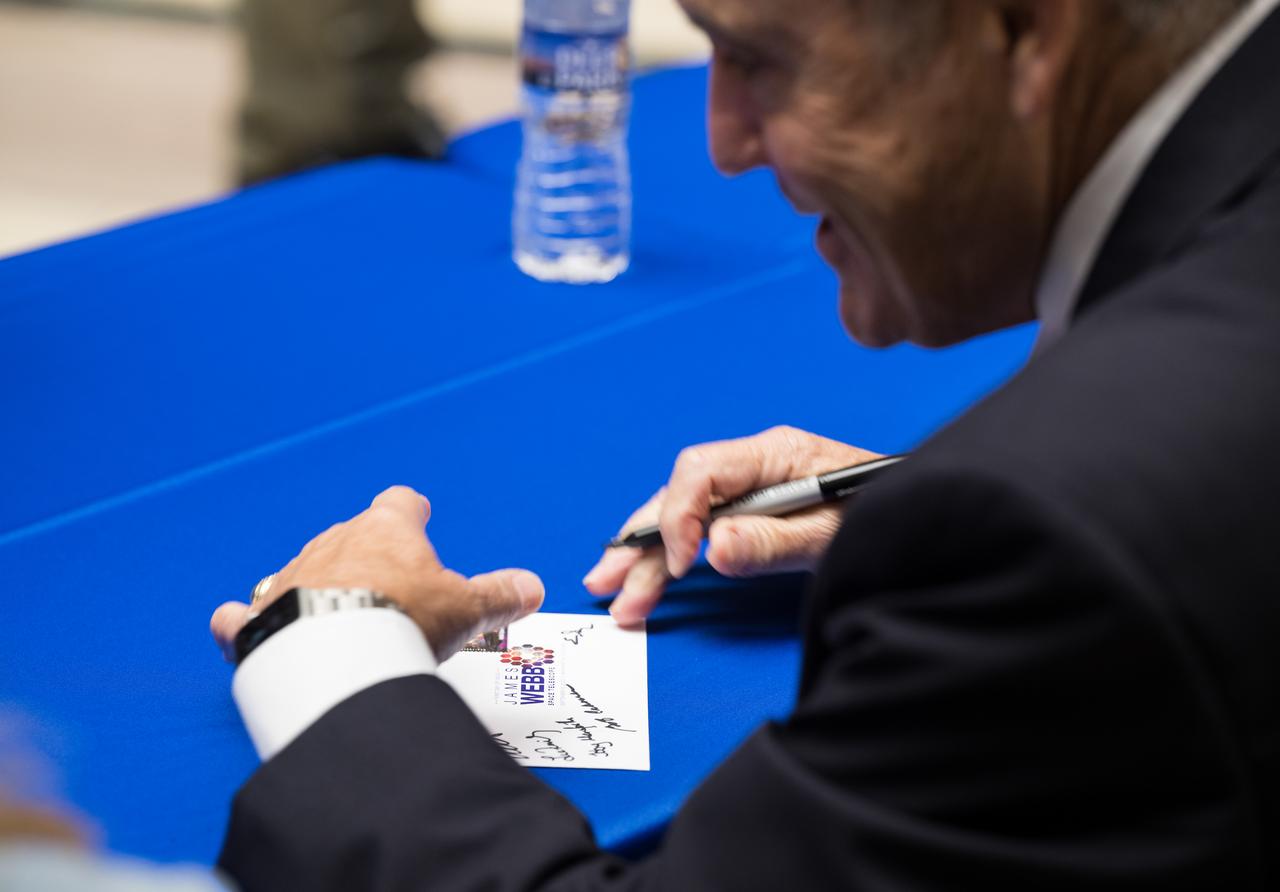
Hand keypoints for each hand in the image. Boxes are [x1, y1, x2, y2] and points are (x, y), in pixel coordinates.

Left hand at [210, 486, 543, 660]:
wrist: (336, 656)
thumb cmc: (402, 621)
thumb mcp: (465, 609)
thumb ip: (499, 596)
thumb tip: (533, 586)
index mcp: (385, 531)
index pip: (400, 503)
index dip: (410, 510)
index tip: (417, 513)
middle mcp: (333, 543)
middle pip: (352, 537)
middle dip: (367, 558)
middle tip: (388, 588)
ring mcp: (290, 577)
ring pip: (303, 570)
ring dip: (315, 587)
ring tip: (332, 616)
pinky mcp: (256, 619)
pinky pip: (240, 615)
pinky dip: (242, 621)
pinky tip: (239, 625)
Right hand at [583, 426, 880, 624]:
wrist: (925, 516)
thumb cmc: (886, 515)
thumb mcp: (834, 534)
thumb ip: (773, 542)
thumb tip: (713, 549)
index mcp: (775, 453)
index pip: (702, 472)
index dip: (681, 517)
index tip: (685, 566)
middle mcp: (756, 464)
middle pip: (682, 494)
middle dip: (643, 539)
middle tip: (609, 581)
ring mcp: (754, 487)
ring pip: (686, 514)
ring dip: (649, 553)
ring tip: (614, 591)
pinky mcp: (758, 512)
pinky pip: (705, 527)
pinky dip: (676, 554)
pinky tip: (651, 576)